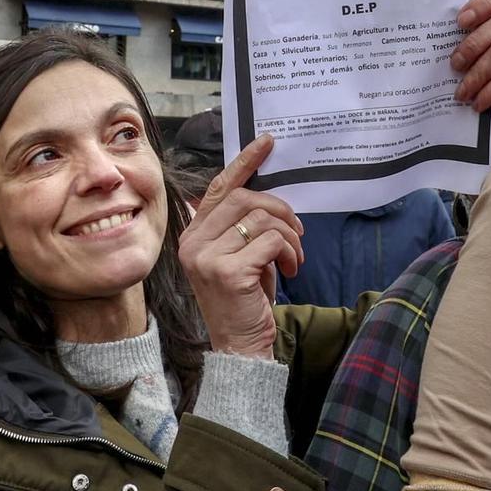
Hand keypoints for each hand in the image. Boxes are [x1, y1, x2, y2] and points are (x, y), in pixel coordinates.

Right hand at [178, 135, 303, 357]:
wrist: (239, 347)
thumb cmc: (243, 300)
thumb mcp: (239, 256)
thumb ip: (243, 225)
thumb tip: (268, 194)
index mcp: (193, 235)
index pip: (219, 187)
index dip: (245, 162)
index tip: (267, 143)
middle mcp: (193, 243)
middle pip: (245, 198)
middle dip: (280, 208)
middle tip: (297, 230)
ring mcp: (207, 257)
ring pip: (263, 219)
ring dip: (290, 236)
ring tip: (295, 257)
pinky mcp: (228, 272)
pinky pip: (272, 241)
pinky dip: (290, 252)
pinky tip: (290, 270)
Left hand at [450, 0, 490, 141]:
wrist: (478, 140)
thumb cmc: (468, 96)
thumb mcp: (461, 62)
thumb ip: (459, 38)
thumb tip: (435, 22)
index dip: (488, 0)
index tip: (461, 21)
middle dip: (476, 40)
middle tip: (455, 63)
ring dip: (476, 72)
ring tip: (462, 91)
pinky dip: (487, 91)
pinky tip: (476, 105)